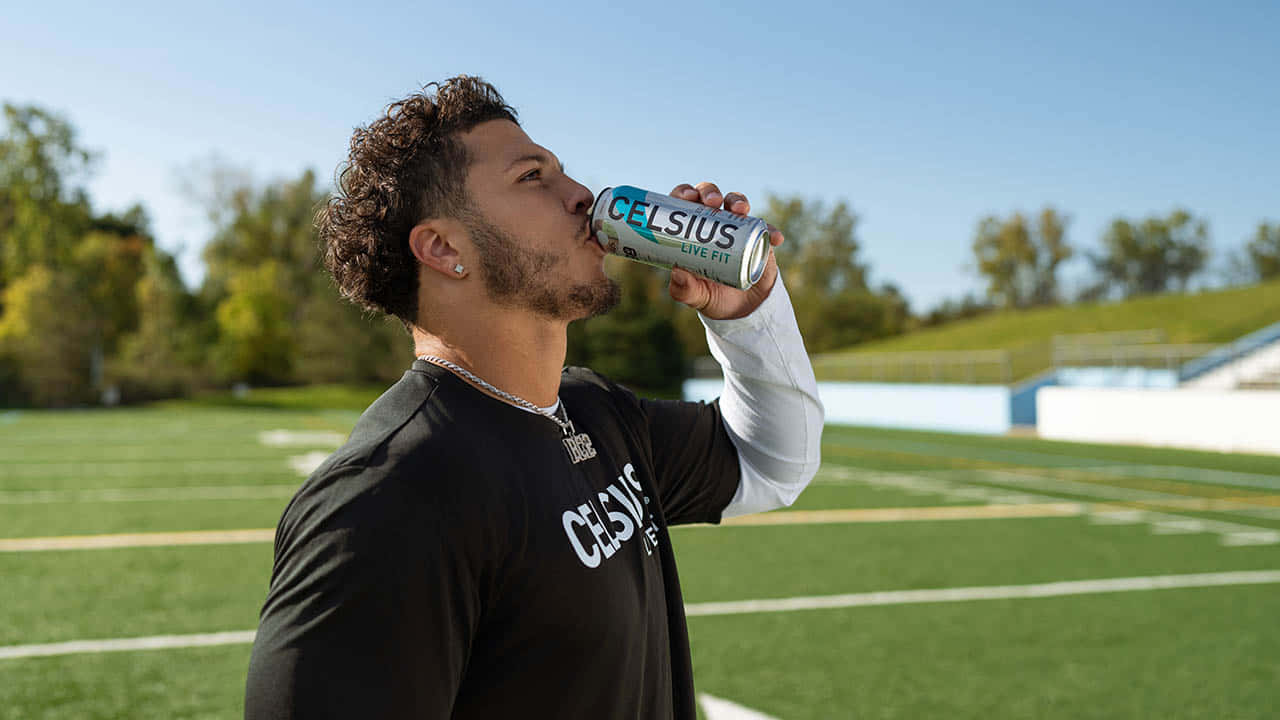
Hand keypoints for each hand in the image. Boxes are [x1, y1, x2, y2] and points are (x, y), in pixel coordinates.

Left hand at [666, 182, 784, 319]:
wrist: (741, 308)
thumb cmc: (711, 295)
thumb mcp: (695, 296)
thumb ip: (684, 290)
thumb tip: (677, 273)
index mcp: (691, 230)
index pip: (684, 203)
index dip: (684, 192)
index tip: (688, 197)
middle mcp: (713, 222)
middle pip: (710, 196)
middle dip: (711, 192)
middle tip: (713, 201)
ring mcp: (737, 227)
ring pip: (736, 203)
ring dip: (739, 200)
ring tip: (741, 210)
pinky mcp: (758, 237)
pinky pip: (765, 229)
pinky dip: (771, 230)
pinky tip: (775, 238)